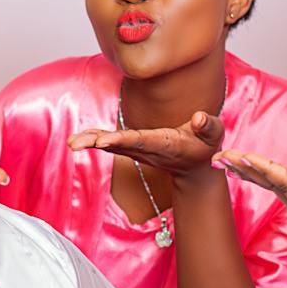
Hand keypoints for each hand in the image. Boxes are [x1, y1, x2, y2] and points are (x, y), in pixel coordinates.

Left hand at [68, 111, 224, 182]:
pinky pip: (111, 144)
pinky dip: (95, 139)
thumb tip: (198, 118)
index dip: (121, 139)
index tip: (103, 140)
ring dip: (90, 142)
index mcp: (165, 144)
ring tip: (71, 142)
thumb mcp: (214, 135)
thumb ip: (208, 126)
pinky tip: (79, 138)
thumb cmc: (206, 147)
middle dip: (96, 143)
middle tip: (74, 144)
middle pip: (118, 145)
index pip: (140, 140)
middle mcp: (147, 149)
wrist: (196, 169)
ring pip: (111, 145)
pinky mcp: (134, 149)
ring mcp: (139, 151)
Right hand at [216, 151, 286, 279]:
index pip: (284, 185)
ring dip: (246, 165)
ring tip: (222, 156)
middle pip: (268, 181)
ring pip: (270, 178)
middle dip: (245, 169)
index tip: (245, 164)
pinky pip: (282, 177)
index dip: (264, 173)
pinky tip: (246, 158)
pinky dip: (264, 166)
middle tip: (221, 159)